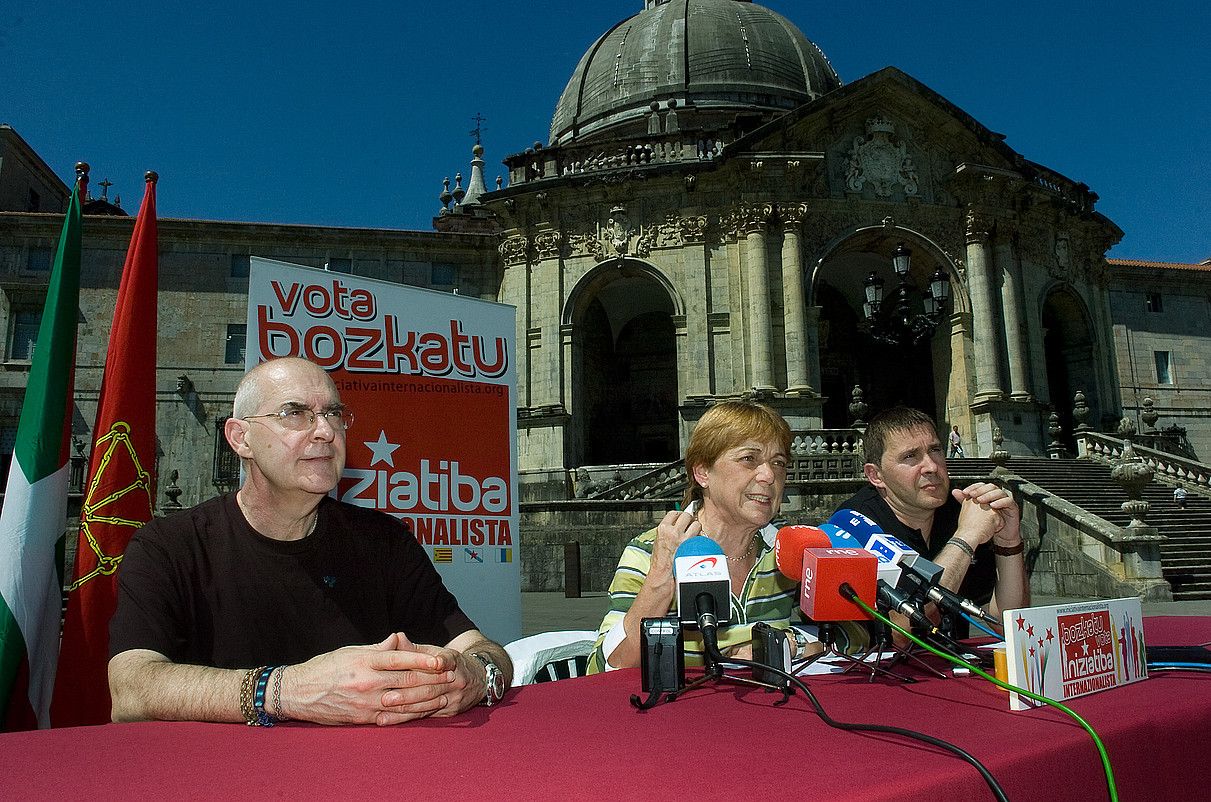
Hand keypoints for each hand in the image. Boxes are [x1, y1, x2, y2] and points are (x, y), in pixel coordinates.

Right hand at [282, 633, 455, 725]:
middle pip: (407, 681)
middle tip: (451, 676)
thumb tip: (399, 639)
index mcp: (365, 660)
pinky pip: (392, 717)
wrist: (298, 693)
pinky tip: (424, 713)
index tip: (441, 659)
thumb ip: (377, 648)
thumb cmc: (325, 667)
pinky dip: (410, 715)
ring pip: (403, 702)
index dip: (423, 659)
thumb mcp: (350, 650)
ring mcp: (366, 702)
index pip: (400, 658)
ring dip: (427, 699)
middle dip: (432, 679)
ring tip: (444, 695)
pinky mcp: (362, 718)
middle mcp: (367, 681)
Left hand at [393, 644, 486, 716]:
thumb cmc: (448, 663)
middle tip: (386, 698)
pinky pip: (427, 715)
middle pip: (431, 688)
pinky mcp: (450, 712)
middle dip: (407, 694)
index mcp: (453, 661)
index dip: (438, 662)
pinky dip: (408, 718)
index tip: (432, 664)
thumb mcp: (436, 652)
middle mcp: (456, 680)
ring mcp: (454, 698)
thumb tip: (397, 637)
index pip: (446, 661)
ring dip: (405, 709)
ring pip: (428, 704)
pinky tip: (392, 720)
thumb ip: (415, 648)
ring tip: (384, 710)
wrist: (478, 679)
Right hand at [648, 509, 703, 583]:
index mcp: (663, 529)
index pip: (674, 513)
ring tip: (693, 534)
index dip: (679, 515)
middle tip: (688, 525)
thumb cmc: (660, 561)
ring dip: (696, 528)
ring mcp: (684, 539)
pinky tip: (695, 542)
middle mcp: (674, 532)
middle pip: (686, 516)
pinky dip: (700, 537)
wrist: (663, 574)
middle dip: (688, 520)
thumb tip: (675, 525)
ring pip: (696, 524)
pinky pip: (701, 536)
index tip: (680, 518)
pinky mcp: (693, 546)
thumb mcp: (658, 541)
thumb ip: (667, 531)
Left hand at [952, 482, 1020, 546]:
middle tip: (972, 495)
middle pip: (991, 486)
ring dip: (989, 495)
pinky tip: (993, 506)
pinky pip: (1009, 501)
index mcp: (988, 495)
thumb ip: (966, 501)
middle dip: (980, 490)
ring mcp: (1006, 500)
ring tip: (981, 500)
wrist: (1000, 535)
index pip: (981, 485)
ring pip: (1000, 492)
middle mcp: (997, 496)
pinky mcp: (1013, 507)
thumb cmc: (989, 524)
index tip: (965, 492)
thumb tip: (955, 492)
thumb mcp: (976, 512)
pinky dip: (1001, 502)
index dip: (973, 487)